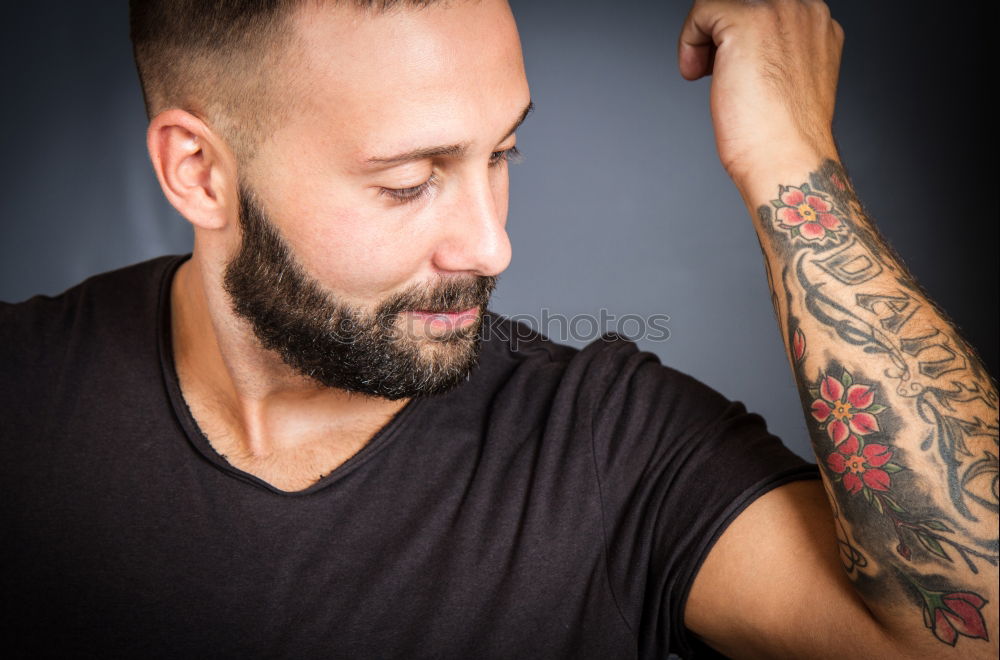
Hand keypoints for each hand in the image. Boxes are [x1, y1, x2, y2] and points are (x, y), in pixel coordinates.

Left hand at [678, 0, 843, 188]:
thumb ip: (772, 52)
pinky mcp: (748, 22)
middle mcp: (805, 9)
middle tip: (716, 69)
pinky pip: (702, 11)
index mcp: (817, 23)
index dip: (737, 35)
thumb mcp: (786, 80)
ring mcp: (779, 11)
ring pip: (720, 5)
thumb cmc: (783, 136)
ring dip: (704, 38)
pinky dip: (689, 42)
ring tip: (707, 73)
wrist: (786, 158)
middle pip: (742, 3)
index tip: (729, 63)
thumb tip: (737, 48)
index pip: (762, 6)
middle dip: (720, 34)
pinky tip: (696, 73)